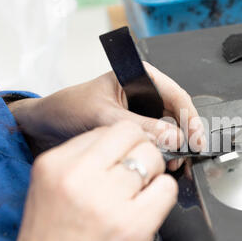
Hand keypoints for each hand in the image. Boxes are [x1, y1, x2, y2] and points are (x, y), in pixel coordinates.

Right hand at [6, 121, 176, 240]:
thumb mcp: (52, 190)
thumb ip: (83, 162)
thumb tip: (124, 145)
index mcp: (55, 165)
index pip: (107, 129)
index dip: (123, 144)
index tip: (125, 156)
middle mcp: (80, 177)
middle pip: (133, 135)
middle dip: (142, 150)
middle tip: (138, 172)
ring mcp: (108, 201)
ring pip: (153, 158)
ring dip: (153, 173)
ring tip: (139, 194)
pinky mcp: (134, 225)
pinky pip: (167, 188)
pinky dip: (164, 195)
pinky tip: (148, 208)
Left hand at [8, 62, 205, 170]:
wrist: (45, 127)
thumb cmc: (67, 109)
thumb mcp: (104, 116)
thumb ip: (139, 126)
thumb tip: (173, 136)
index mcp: (139, 77)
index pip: (176, 95)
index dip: (190, 118)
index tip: (196, 138)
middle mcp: (144, 93)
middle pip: (177, 114)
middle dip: (184, 135)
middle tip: (186, 155)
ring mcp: (141, 113)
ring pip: (169, 129)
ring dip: (175, 146)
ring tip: (173, 162)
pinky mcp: (136, 130)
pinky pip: (157, 140)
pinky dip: (162, 152)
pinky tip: (163, 163)